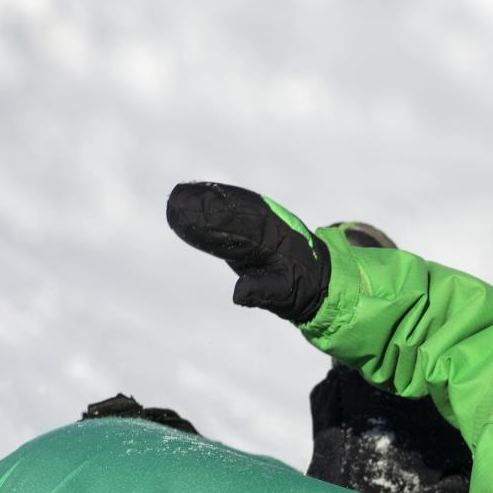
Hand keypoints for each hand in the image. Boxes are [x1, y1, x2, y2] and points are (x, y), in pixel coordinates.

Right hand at [167, 181, 330, 322]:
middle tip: (176, 201)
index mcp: (276, 239)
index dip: (217, 220)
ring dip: (203, 199)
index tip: (192, 216)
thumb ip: (263, 290)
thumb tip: (238, 293)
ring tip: (175, 198)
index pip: (243, 227)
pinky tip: (185, 200)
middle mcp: (267, 223)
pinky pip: (228, 211)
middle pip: (233, 210)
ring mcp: (259, 221)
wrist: (317, 277)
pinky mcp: (249, 226)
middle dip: (205, 205)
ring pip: (230, 205)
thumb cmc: (302, 288)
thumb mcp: (287, 294)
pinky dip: (208, 204)